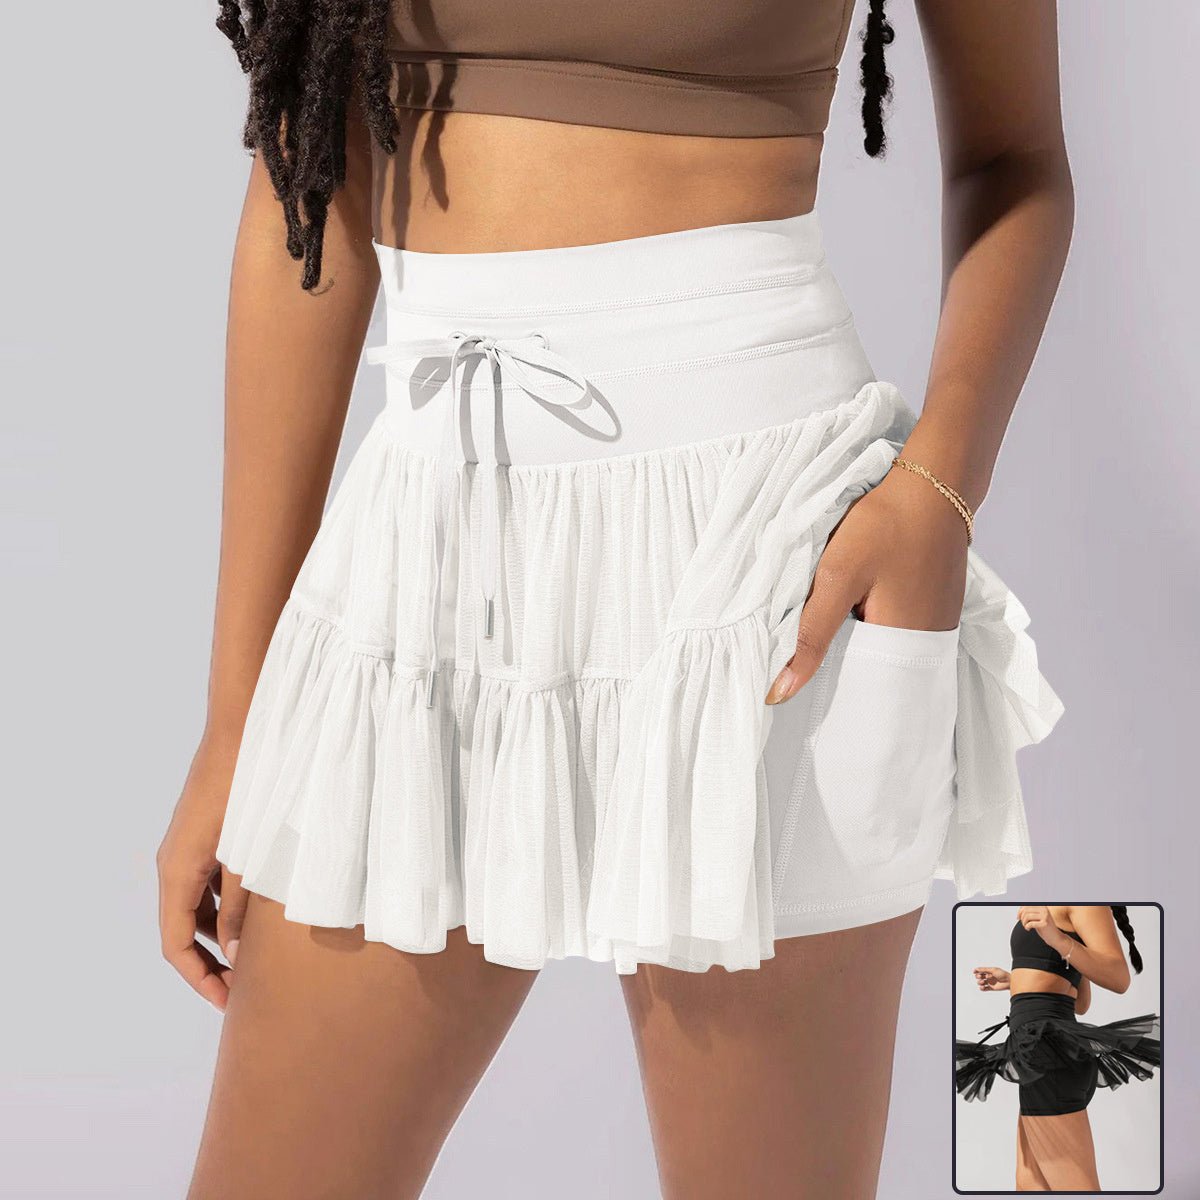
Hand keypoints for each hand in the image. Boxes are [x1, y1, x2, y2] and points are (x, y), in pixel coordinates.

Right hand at [156, 733, 248, 1011]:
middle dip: (209, 964)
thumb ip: (241, 907)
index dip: (200, 978)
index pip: (177, 944)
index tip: (229, 1003)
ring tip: (254, 960)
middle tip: (245, 990)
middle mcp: (173, 863)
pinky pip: (206, 884)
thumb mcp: (249, 855)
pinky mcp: (203, 835)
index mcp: (177, 872)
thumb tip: (235, 954)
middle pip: (183, 930)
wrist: (241, 729)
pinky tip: (256, 915)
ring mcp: (186, 848)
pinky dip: (225, 907)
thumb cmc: (249, 787)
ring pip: (195, 907)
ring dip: (218, 936)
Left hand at [765, 461, 968, 703]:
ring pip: (881, 647)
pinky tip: (853, 606)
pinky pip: (896, 627)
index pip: (857, 690)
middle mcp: (928, 643)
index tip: (793, 683)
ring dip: (854, 641)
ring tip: (822, 631)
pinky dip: (870, 622)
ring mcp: (936, 622)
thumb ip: (810, 635)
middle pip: (871, 671)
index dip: (824, 687)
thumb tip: (780, 690)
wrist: (935, 481)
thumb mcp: (838, 578)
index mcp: (905, 645)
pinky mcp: (935, 603)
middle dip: (837, 665)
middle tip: (801, 655)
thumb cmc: (886, 525)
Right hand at [972, 966, 1010, 991]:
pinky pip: (984, 989)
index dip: (976, 971)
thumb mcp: (993, 970)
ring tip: (982, 982)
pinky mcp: (991, 988)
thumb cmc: (1002, 974)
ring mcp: (990, 983)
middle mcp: (988, 977)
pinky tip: (982, 987)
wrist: (1009, 981)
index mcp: (989, 971)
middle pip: (979, 977)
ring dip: (979, 982)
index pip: (980, 971)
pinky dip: (981, 988)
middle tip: (981, 977)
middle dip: (978, 976)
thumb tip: (976, 969)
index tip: (974, 972)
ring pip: (980, 983)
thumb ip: (984, 969)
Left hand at [1018, 904, 1070, 954]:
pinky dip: (1026, 927)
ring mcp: (1045, 916)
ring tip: (1026, 926)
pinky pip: (1030, 923)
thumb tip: (1019, 907)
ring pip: (1027, 916)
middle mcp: (1044, 909)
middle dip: (1021, 917)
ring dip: (1024, 923)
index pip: (1026, 904)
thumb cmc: (1044, 927)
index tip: (1018, 917)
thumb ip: (1030, 911)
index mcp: (1041, 905)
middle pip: (1025, 910)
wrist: (1055, 937)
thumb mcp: (1036, 916)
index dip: (1020, 911)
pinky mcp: (1045, 923)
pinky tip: (1028, 929)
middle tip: (1023, 923)